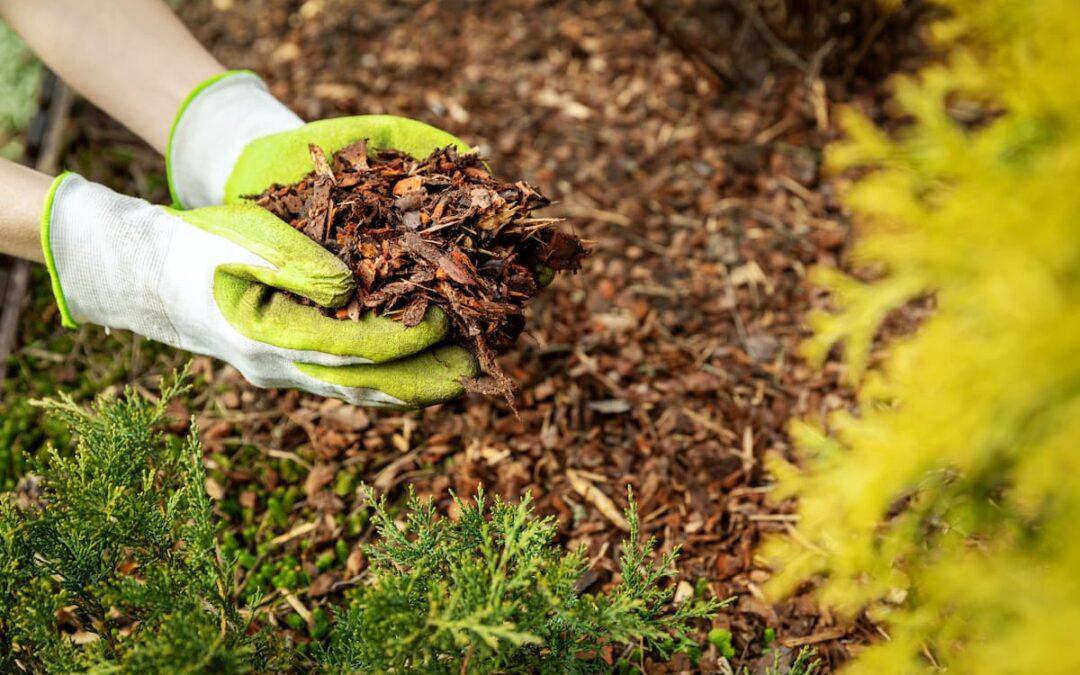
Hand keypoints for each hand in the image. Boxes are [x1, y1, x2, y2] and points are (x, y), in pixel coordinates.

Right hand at [41, 174, 475, 408]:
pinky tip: (416, 374)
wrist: (152, 274)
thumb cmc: (201, 244)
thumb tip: (350, 290)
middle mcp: (278, 367)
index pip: (355, 346)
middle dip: (422, 379)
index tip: (446, 319)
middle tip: (474, 372)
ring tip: (459, 378)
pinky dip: (383, 382)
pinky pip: (344, 385)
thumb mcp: (245, 238)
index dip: (405, 337)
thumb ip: (296, 263)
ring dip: (409, 387)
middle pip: (364, 383)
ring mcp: (281, 375)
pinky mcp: (287, 370)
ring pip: (356, 391)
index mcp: (268, 334)